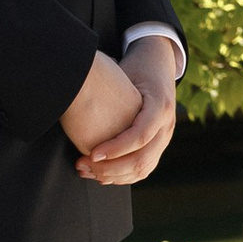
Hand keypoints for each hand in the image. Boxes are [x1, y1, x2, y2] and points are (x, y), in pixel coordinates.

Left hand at [75, 35, 180, 186]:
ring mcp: (166, 138)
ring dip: (114, 175)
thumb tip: (75, 95)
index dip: (116, 148)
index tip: (91, 153)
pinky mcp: (159, 145)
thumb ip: (111, 90)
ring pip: (143, 168)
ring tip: (87, 172)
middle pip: (142, 159)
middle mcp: (167, 125)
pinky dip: (122, 176)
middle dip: (111, 168)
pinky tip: (101, 174)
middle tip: (84, 166)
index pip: (140, 135)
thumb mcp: (124, 74)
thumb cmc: (135, 69)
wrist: (158, 65)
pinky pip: (143, 169)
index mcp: (160, 106)